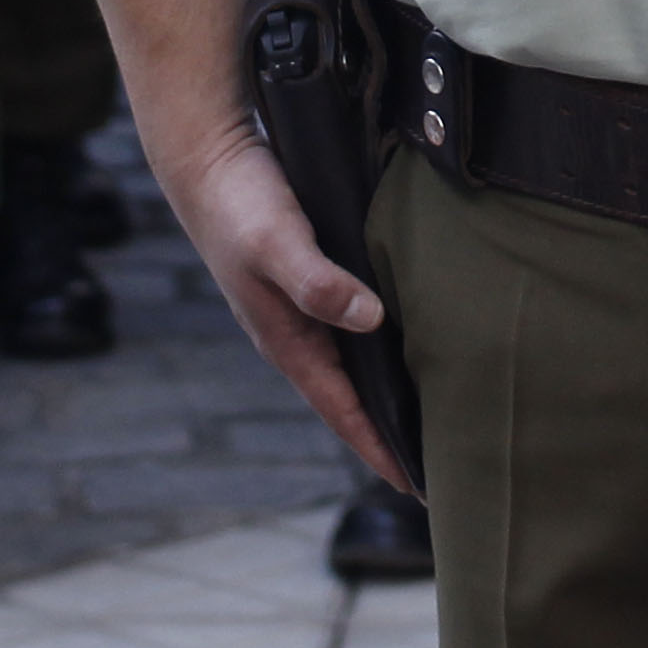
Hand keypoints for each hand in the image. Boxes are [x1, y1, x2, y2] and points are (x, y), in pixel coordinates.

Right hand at [150, 114, 409, 494]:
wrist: (206, 158)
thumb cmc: (240, 203)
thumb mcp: (278, 243)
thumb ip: (319, 282)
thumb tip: (371, 319)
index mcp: (287, 340)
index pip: (342, 412)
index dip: (379, 449)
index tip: (419, 489)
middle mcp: (294, 334)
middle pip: (349, 400)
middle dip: (388, 435)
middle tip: (441, 466)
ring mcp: (298, 309)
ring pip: (351, 366)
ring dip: (386, 395)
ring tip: (431, 418)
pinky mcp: (309, 279)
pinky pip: (351, 330)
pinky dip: (380, 349)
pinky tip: (406, 344)